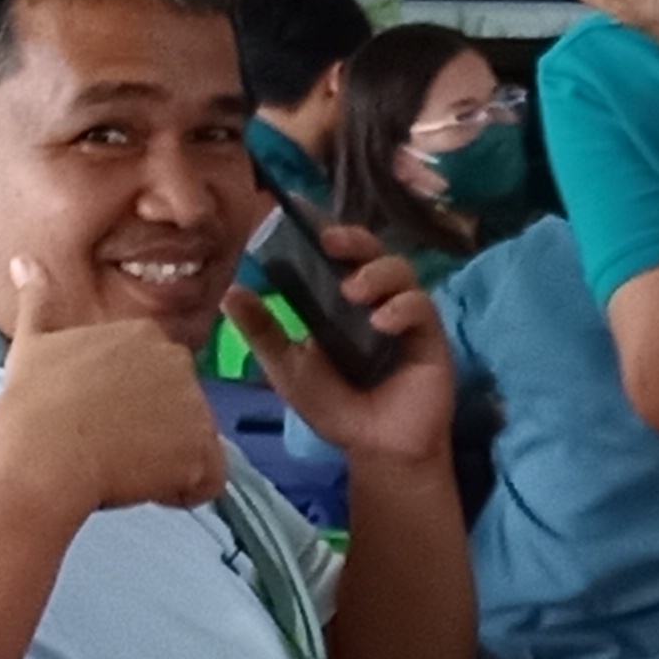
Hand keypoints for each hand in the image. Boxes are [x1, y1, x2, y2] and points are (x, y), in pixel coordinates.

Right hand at [0, 249, 228, 519]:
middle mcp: (181, 362)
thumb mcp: (33, 341)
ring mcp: (196, 405)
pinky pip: (207, 482)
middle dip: (152, 435)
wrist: (40, 452)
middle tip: (106, 446)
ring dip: (162, 465)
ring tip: (117, 465)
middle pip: (180, 414)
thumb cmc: (33, 402)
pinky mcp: (202, 451)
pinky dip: (179, 492)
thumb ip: (37, 299)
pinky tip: (139, 485)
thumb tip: (24, 261)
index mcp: (147, 335)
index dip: (131, 410)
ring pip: (192, 448)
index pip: (158, 382)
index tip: (98, 421)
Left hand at [233, 214, 458, 469]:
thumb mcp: (289, 369)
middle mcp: (373, 297)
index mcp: (337, 299)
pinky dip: (402, 307)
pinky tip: (381, 324)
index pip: (332, 252)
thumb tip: (229, 293)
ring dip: (376, 273)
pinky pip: (421, 306)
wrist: (376, 450)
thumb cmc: (335, 407)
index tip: (300, 208)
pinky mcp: (430, 335)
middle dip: (351, 238)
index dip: (321, 227)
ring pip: (400, 270)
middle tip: (329, 241)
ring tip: (353, 292)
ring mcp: (403, 314)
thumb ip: (264, 332)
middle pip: (370, 249)